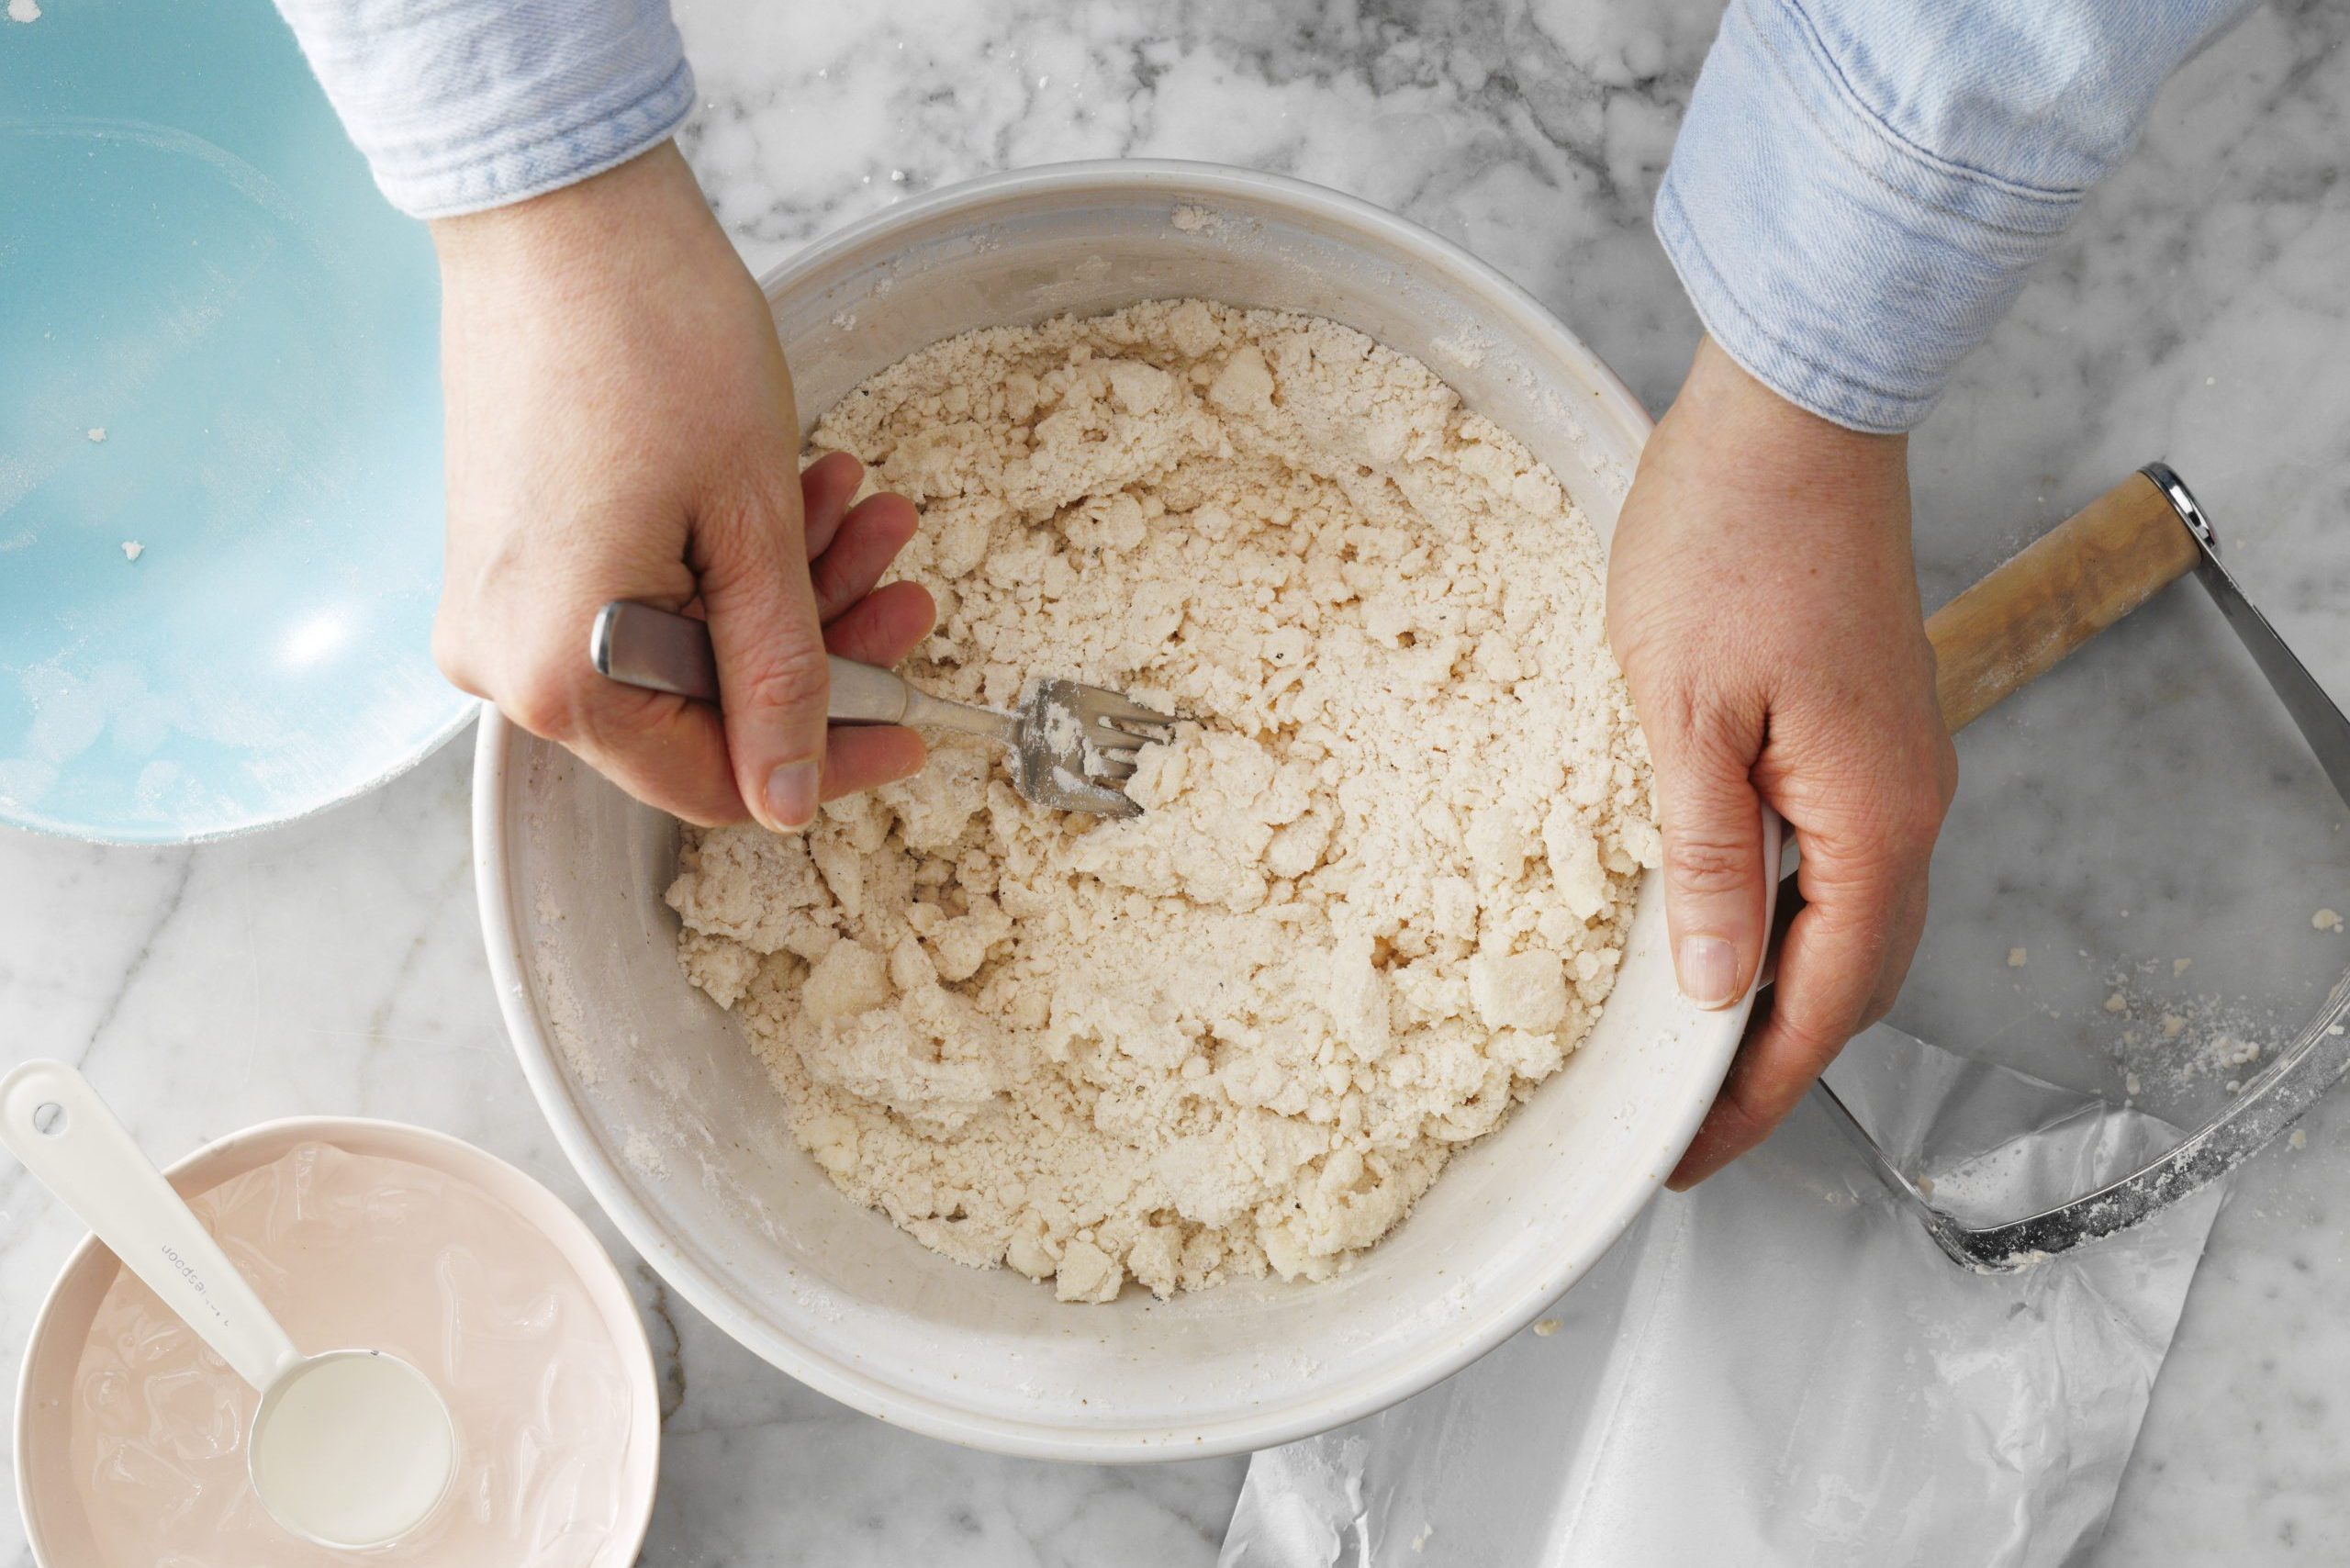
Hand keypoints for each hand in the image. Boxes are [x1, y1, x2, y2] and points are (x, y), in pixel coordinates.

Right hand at [427, 142, 933, 830]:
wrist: (557, 207)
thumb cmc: (654, 342)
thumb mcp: (753, 531)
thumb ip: (779, 679)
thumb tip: (787, 801)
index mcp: (561, 677)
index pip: (714, 780)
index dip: (824, 759)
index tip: (906, 722)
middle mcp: (503, 664)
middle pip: (700, 712)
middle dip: (818, 645)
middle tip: (901, 577)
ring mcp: (497, 607)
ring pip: (679, 648)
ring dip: (782, 588)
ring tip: (861, 507)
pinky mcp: (507, 556)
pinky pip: (633, 597)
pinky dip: (717, 559)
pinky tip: (795, 492)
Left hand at [1606, 336, 1955, 1187]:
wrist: (1796, 403)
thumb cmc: (1726, 540)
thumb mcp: (1681, 713)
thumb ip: (1703, 860)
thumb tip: (1712, 992)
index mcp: (1871, 818)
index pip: (1824, 1003)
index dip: (1755, 1094)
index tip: (1686, 1158)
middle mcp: (1909, 803)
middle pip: (1856, 975)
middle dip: (1775, 1058)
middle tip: (1685, 1120)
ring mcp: (1898, 759)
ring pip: (1853, 917)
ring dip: (1783, 987)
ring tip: (1694, 1041)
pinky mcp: (1871, 722)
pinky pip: (1841, 855)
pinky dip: (1788, 914)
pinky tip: (1720, 917)